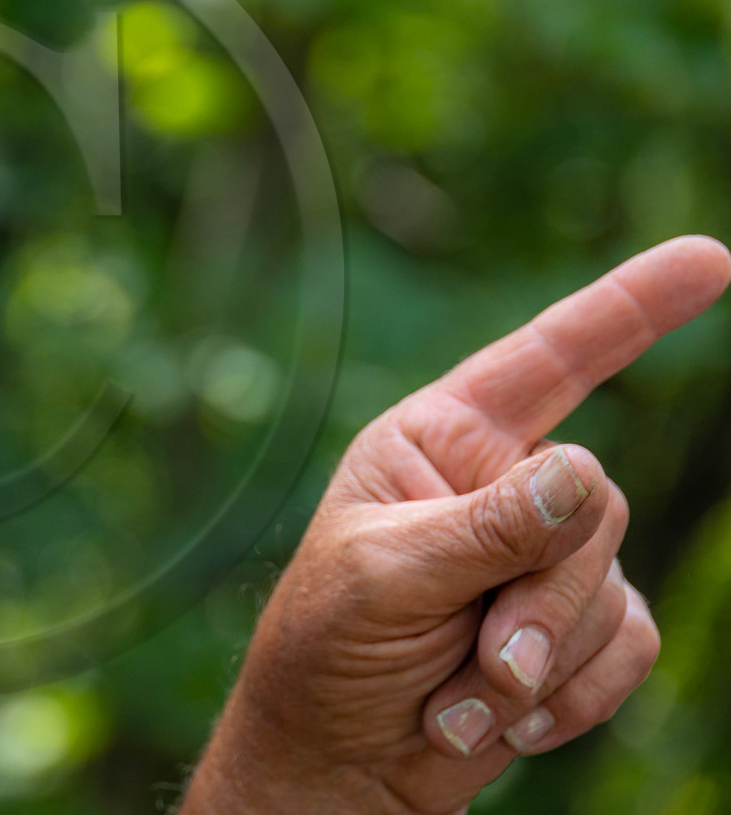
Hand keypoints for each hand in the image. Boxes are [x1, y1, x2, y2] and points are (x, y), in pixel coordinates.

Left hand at [183, 236, 730, 813]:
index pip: (546, 360)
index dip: (630, 308)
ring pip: (616, 582)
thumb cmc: (326, 651)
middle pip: (596, 501)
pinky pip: (630, 646)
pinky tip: (502, 720)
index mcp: (438, 441)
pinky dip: (574, 696)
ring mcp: (541, 559)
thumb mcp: (383, 580)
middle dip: (545, 594)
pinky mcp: (571, 629)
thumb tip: (584, 475)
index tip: (711, 258)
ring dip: (548, 658)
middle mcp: (499, 486)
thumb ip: (485, 530)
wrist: (337, 761)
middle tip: (482, 658)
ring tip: (463, 694)